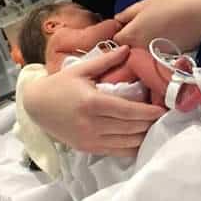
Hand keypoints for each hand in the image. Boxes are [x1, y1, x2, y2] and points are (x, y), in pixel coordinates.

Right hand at [22, 46, 164, 156]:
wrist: (35, 107)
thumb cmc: (59, 85)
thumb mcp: (80, 69)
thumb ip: (106, 60)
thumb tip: (127, 48)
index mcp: (92, 103)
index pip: (128, 111)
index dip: (148, 112)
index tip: (163, 109)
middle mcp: (92, 124)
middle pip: (131, 128)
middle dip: (150, 123)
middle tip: (165, 117)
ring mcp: (90, 139)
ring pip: (127, 142)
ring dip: (144, 136)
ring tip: (156, 127)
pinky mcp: (88, 148)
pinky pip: (117, 151)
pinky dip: (132, 147)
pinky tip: (142, 139)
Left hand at [114, 0, 200, 50]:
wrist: (197, 15)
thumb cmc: (170, 5)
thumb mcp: (143, 4)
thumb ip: (126, 14)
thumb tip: (117, 21)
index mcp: (130, 35)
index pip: (115, 41)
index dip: (119, 33)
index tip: (126, 27)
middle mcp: (138, 50)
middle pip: (126, 51)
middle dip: (129, 44)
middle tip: (139, 31)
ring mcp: (151, 57)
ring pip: (140, 55)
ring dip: (141, 48)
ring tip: (152, 35)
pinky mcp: (164, 60)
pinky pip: (153, 57)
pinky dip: (154, 51)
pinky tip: (163, 40)